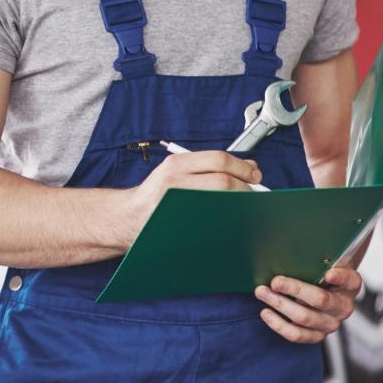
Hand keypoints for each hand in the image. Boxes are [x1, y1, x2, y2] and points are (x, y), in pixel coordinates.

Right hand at [132, 151, 261, 225]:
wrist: (128, 216)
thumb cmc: (157, 195)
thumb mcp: (177, 172)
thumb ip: (208, 167)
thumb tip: (249, 167)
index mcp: (176, 163)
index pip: (219, 160)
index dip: (242, 167)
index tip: (255, 175)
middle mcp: (173, 180)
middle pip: (222, 181)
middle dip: (244, 188)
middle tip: (254, 193)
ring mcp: (174, 203)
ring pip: (218, 201)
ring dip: (237, 204)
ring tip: (243, 206)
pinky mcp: (176, 223)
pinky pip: (209, 219)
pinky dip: (224, 218)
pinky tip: (228, 219)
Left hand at [254, 265, 361, 343]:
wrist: (324, 291)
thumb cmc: (321, 272)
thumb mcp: (325, 262)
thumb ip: (316, 259)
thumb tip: (291, 252)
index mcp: (350, 285)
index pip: (349, 279)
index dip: (339, 277)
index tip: (328, 273)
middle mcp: (343, 306)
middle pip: (319, 299)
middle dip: (294, 289)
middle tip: (274, 281)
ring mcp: (331, 324)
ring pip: (304, 318)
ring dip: (280, 305)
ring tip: (262, 293)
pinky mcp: (317, 335)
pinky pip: (297, 334)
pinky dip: (278, 324)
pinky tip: (265, 313)